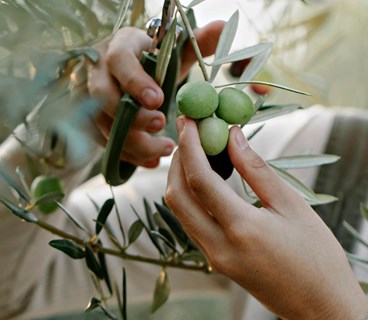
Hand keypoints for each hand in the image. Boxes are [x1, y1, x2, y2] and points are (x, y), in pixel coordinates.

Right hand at [86, 22, 223, 167]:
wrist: (128, 73)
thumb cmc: (152, 62)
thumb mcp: (173, 51)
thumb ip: (197, 42)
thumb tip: (223, 27)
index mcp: (119, 48)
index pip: (119, 61)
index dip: (136, 82)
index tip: (159, 100)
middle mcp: (99, 72)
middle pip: (104, 97)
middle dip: (133, 117)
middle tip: (161, 125)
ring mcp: (90, 99)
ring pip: (104, 125)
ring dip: (134, 143)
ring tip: (164, 149)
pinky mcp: (93, 122)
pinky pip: (106, 143)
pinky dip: (130, 155)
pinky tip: (152, 161)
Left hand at [165, 116, 367, 319]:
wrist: (319, 306)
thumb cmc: (316, 255)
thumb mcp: (291, 206)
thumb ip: (256, 169)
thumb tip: (233, 136)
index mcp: (241, 229)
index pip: (199, 180)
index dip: (189, 146)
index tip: (187, 121)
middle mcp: (218, 246)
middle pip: (177, 196)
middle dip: (177, 160)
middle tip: (187, 133)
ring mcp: (213, 257)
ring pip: (180, 211)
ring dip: (181, 178)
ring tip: (196, 151)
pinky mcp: (215, 261)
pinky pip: (191, 223)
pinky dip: (191, 197)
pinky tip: (205, 180)